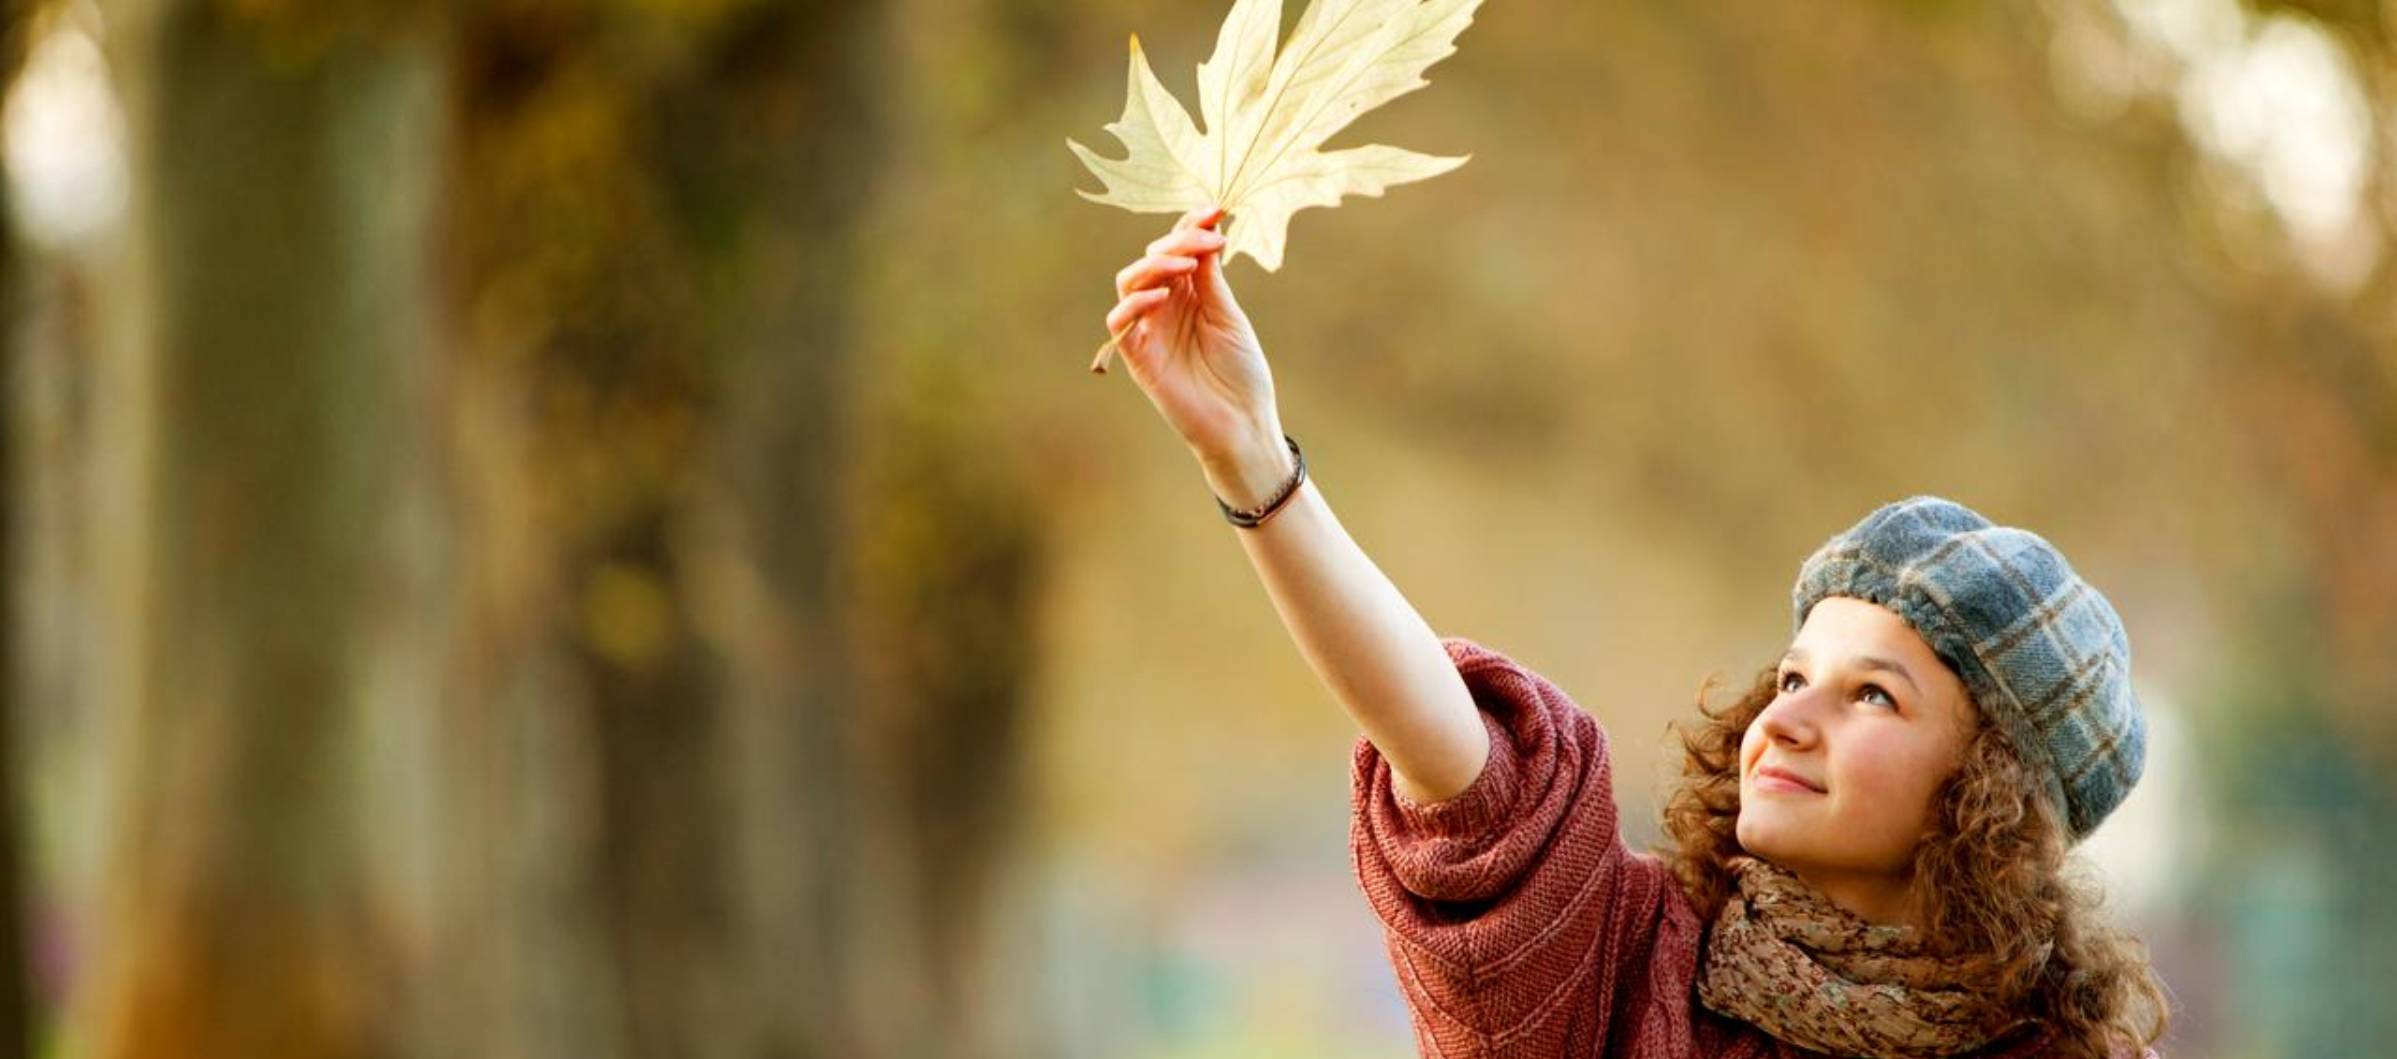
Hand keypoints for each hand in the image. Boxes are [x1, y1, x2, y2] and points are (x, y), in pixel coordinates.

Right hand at [1097, 204, 1282, 467]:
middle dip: (1178, 241)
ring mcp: (1149, 330)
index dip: (1192, 225)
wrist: (1242, 423)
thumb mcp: (1229, 316)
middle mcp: (1166, 307)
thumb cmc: (1242, 374)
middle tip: (1209, 239)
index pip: (1180, 249)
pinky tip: (1163, 297)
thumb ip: (1211, 279)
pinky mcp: (1138, 357)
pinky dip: (1135, 302)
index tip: (1218, 209)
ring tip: (1187, 266)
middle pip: (1153, 258)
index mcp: (1191, 294)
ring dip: (1155, 266)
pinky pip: (1120, 321)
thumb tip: (1205, 233)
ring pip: (1130, 281)